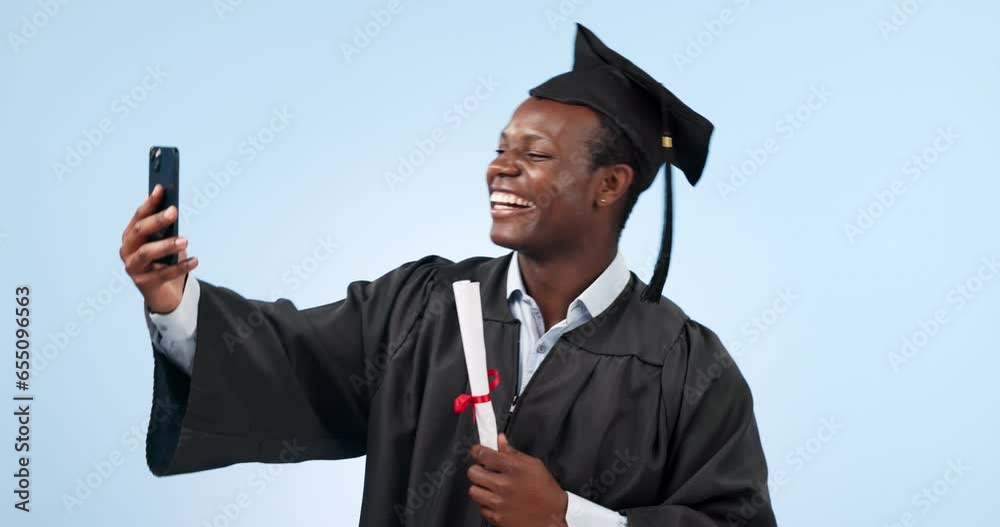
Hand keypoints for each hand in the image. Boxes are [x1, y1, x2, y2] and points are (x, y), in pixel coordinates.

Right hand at [120, 184, 197, 313]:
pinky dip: (181, 266)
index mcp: (131, 236)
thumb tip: (172, 207)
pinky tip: (195, 260)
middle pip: (139, 232)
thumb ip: (166, 227)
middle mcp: (127, 250)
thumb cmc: (164, 261)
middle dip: (156, 220)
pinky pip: (164, 274)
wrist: (164, 293)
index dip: (149, 203)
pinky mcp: (145, 283)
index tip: (161, 188)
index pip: (138, 217)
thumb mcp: (165, 241)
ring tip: (185, 240)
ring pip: (146, 253)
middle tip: (174, 211)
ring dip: (166, 245)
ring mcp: (134, 267)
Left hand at [468, 433, 568, 526]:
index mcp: (514, 469)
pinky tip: (498, 501)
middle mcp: (504, 485)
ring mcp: (499, 503)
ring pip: (473, 491)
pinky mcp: (497, 518)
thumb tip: (500, 440)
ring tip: (491, 488)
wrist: (552, 518)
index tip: (477, 451)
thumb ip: (513, 452)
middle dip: (477, 470)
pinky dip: (487, 504)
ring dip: (480, 488)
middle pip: (473, 473)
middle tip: (484, 471)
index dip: (478, 451)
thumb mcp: (534, 465)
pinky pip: (481, 508)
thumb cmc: (546, 491)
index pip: (484, 454)